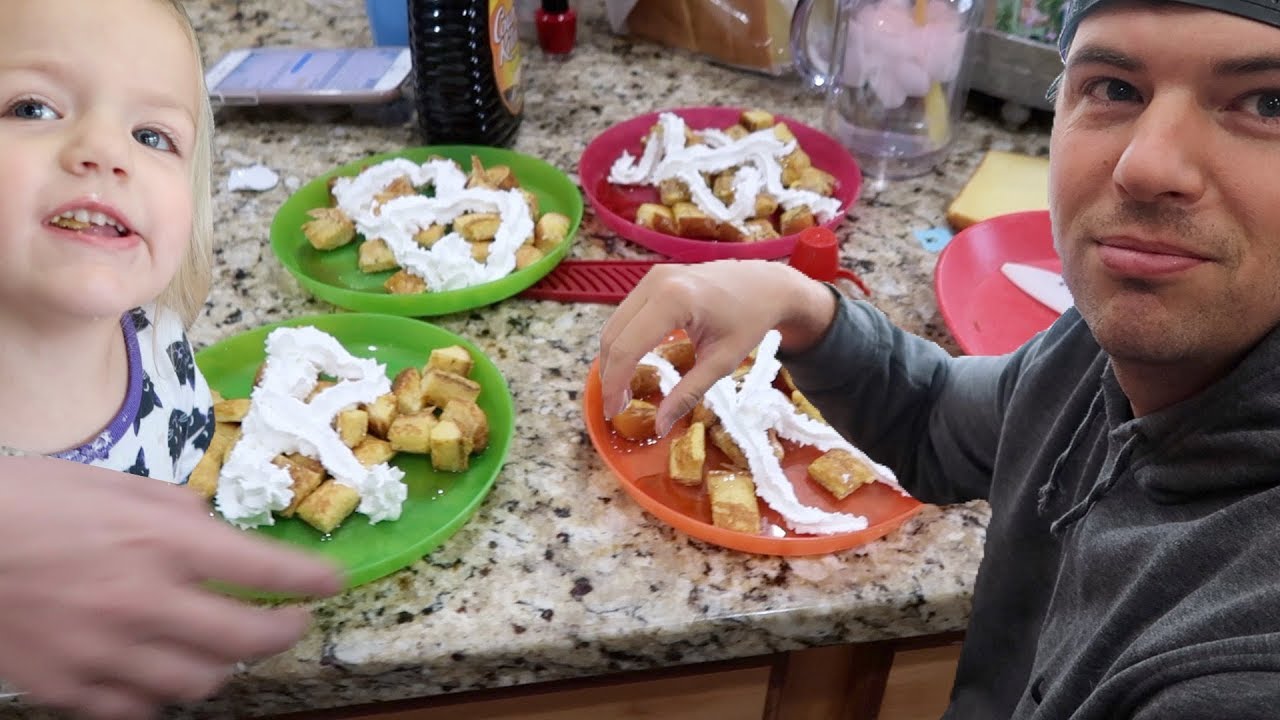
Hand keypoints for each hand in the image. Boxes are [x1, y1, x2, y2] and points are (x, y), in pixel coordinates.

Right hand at [0, 455, 342, 719]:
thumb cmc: (26, 498)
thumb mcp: (112, 482)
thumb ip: (174, 510)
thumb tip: (211, 527)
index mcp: (163, 541)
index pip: (266, 571)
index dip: (312, 581)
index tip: (331, 583)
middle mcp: (146, 601)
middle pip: (247, 640)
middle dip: (284, 632)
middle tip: (293, 622)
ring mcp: (105, 651)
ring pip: (199, 684)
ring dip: (222, 667)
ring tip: (224, 651)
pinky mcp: (66, 686)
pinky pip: (136, 709)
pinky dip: (159, 696)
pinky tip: (161, 676)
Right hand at [598, 260, 835, 435]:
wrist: (767, 284)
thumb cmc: (750, 321)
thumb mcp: (722, 362)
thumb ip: (688, 393)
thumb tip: (660, 426)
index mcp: (673, 300)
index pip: (627, 348)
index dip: (615, 384)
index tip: (615, 412)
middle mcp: (655, 283)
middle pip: (613, 335)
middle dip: (610, 374)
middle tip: (617, 406)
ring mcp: (652, 277)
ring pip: (614, 323)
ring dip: (613, 358)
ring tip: (623, 388)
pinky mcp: (653, 278)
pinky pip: (626, 314)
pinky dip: (622, 340)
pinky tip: (632, 363)